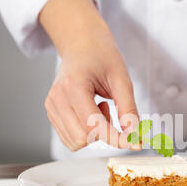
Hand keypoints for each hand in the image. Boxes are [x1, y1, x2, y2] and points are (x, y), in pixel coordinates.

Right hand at [40, 0, 139, 150]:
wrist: (81, 42)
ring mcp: (52, 106)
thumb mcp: (121, 79)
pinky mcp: (52, 113)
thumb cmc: (101, 55)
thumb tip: (134, 135)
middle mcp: (57, 98)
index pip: (94, 126)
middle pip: (83, 139)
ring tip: (99, 107)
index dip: (117, 138)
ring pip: (76, 142)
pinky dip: (85, 132)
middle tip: (110, 110)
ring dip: (94, 133)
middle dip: (103, 133)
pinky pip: (71, 138)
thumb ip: (128, 109)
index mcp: (73, 86)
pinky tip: (90, 111)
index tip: (135, 142)